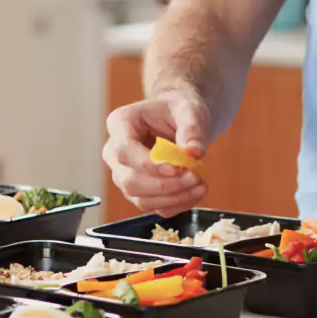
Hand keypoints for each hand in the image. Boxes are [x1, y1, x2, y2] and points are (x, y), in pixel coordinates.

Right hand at [102, 91, 210, 216]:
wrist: (181, 120)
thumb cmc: (179, 110)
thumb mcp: (189, 110)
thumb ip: (192, 129)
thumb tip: (194, 153)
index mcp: (120, 124)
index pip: (124, 150)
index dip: (148, 164)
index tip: (178, 168)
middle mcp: (115, 153)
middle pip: (129, 180)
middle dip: (165, 185)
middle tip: (196, 177)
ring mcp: (124, 175)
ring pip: (141, 199)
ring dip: (174, 197)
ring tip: (201, 184)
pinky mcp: (139, 192)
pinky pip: (155, 207)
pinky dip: (178, 204)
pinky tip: (196, 191)